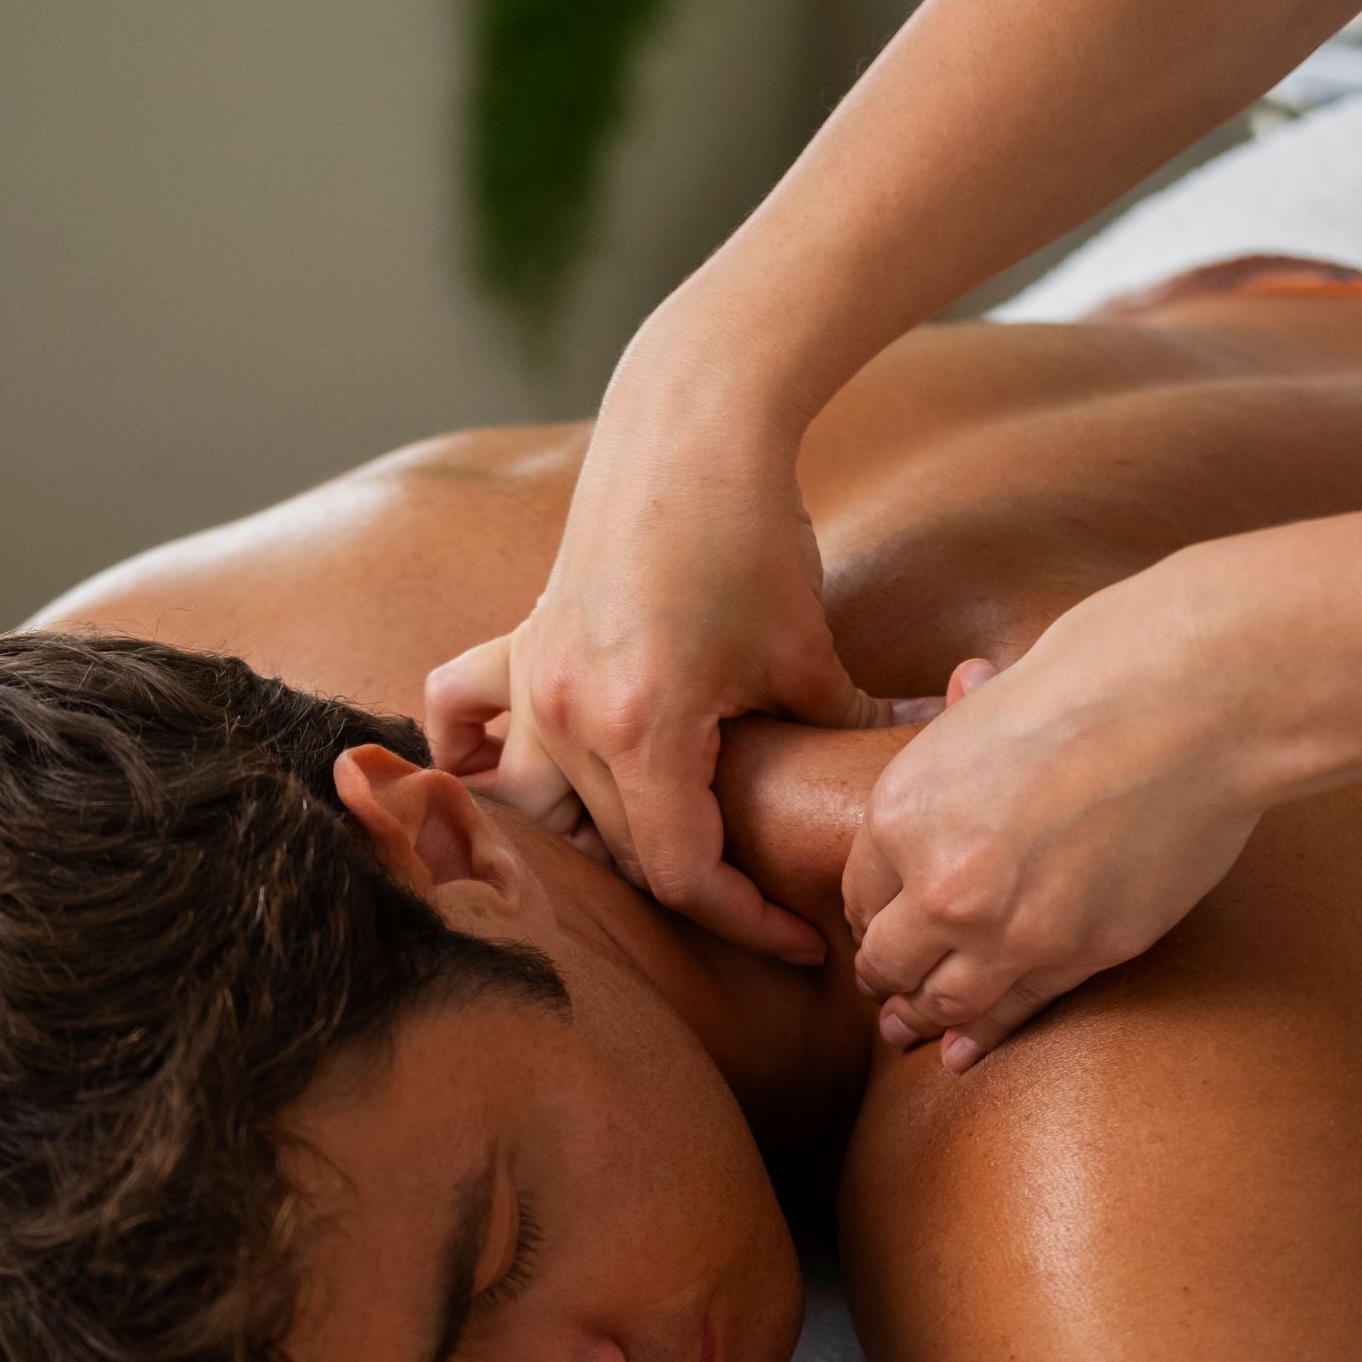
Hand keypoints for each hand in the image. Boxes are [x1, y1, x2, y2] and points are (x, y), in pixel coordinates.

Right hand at [424, 318, 890, 962]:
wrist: (691, 422)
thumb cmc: (755, 532)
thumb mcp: (806, 656)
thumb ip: (840, 738)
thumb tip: (897, 792)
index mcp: (643, 730)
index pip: (681, 875)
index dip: (746, 921)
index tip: (800, 938)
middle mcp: (567, 717)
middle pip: (620, 854)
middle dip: (695, 887)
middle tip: (763, 904)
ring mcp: (532, 682)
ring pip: (544, 812)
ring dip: (595, 847)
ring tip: (656, 862)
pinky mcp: (519, 646)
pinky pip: (463, 718)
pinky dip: (476, 757)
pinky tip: (507, 781)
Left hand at [844, 581, 1262, 1066]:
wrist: (1193, 706)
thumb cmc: (1097, 676)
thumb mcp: (996, 694)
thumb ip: (964, 719)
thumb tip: (965, 683)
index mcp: (901, 814)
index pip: (859, 891)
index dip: (872, 911)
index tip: (882, 922)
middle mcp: (941, 886)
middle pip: (886, 960)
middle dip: (883, 974)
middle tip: (884, 988)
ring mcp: (1011, 932)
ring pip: (944, 1002)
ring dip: (923, 1017)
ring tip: (911, 1027)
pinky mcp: (1081, 955)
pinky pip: (1016, 1011)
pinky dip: (984, 1037)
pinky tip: (963, 1052)